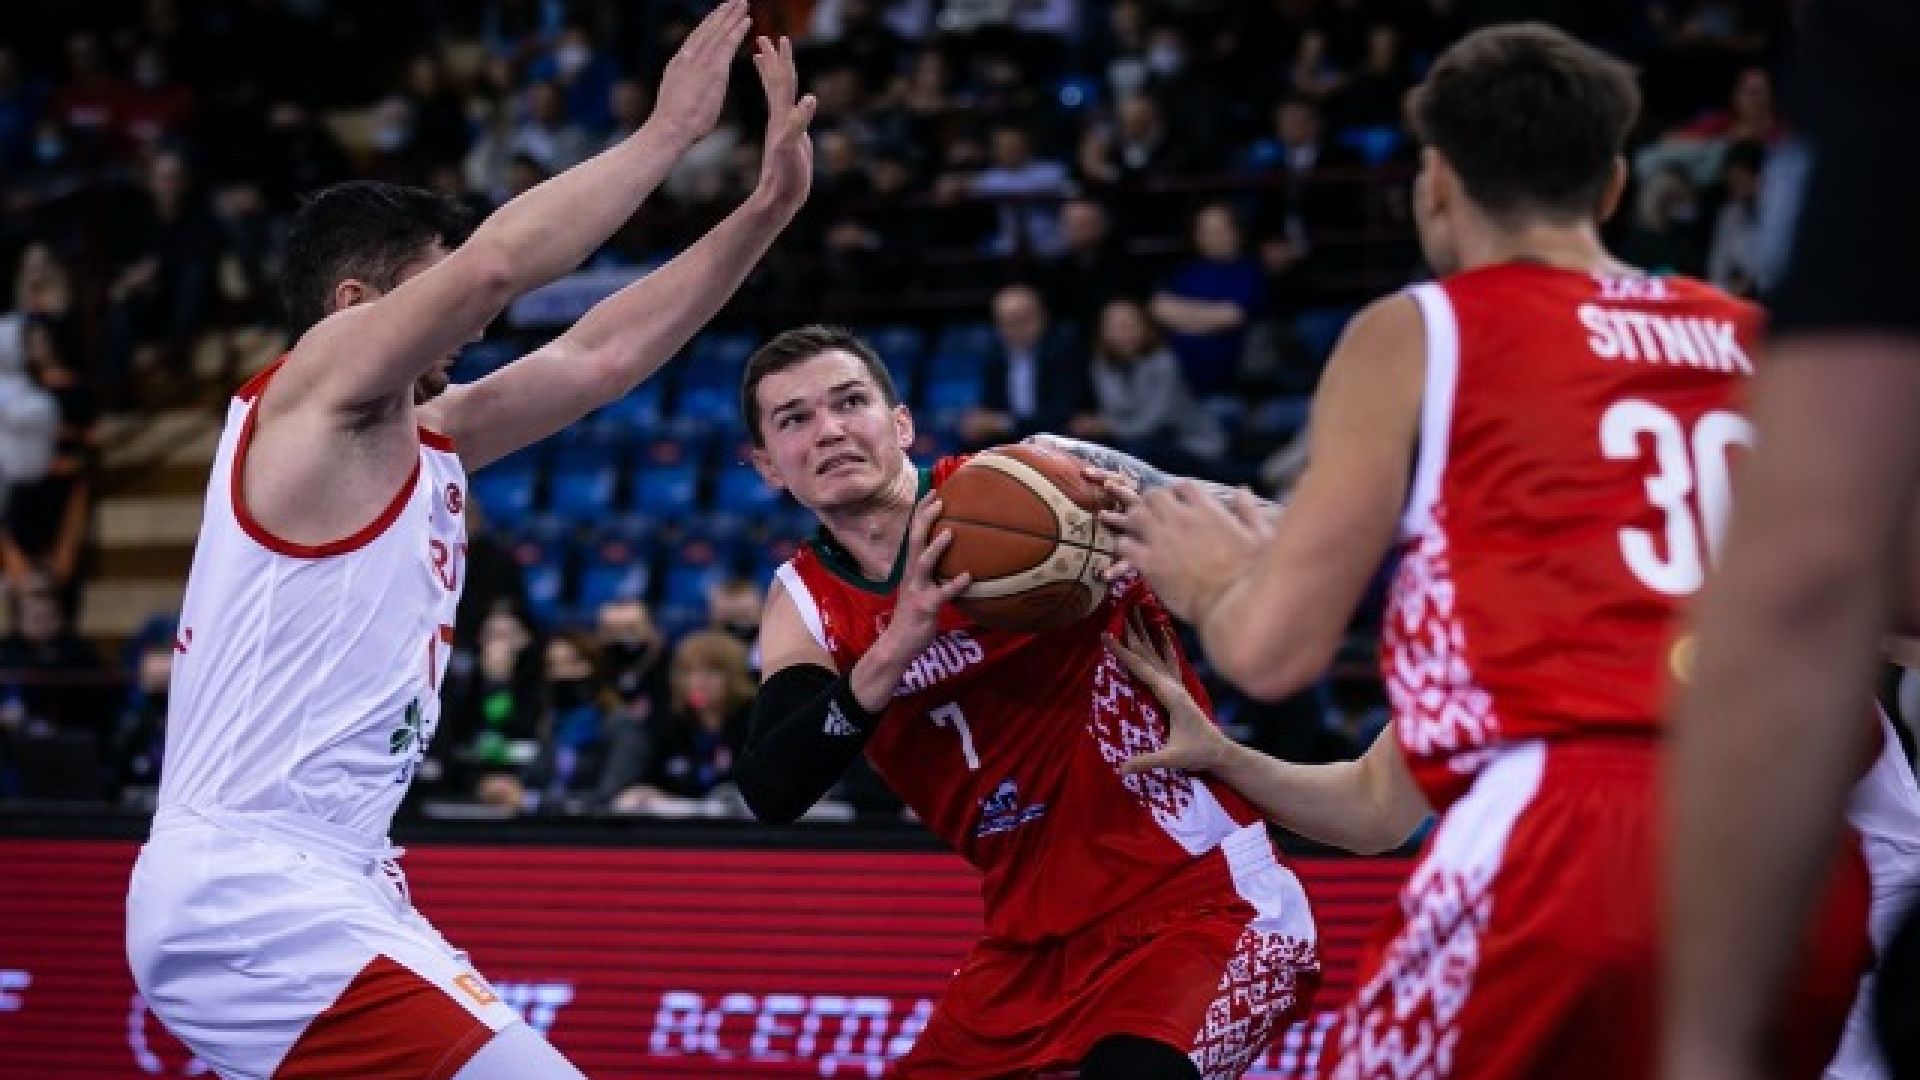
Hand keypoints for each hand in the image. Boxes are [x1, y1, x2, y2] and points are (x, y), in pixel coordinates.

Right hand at [649, 0, 750, 147]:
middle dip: (722, 13)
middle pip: (708, 28)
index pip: (697, 37)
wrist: (670, 127)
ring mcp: (701, 61)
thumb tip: (691, 88)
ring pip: (719, 32)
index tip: (718, 13)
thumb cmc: (673, 122)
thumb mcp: (677, 96)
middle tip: (734, 1)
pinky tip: (747, 21)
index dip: (709, 23)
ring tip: (743, 3)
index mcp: (679, 62)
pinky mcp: (714, 70)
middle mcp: (688, 56)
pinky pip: (728, 44)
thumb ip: (686, 86)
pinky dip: (738, 31)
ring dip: (732, 16)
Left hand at [751, 35, 816, 213]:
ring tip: (764, 59)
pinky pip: (789, 115)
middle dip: (774, 60)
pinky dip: (792, 104)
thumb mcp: (791, 148)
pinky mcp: (791, 140)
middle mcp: (781, 119)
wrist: (778, 198)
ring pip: (780, 96)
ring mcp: (785, 128)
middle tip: (765, 38)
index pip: (782, 82)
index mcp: (781, 117)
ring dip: (774, 76)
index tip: (777, 38)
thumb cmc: (785, 176)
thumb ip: (798, 123)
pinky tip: (795, 102)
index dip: (782, 60)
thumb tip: (809, 98)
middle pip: (779, 83)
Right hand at [875, 493, 970, 664]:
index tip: (933, 493)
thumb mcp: (920, 591)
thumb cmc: (912, 619)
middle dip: (925, 519)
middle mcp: (911, 575)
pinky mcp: (925, 607)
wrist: (897, 645)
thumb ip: (933, 576)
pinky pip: (942, 594)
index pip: (913, 535)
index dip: (921, 514)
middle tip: (939, 499)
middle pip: (915, 541)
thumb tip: (955, 562)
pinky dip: (954, 585)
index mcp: (910, 570)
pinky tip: (968, 577)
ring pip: (924, 563)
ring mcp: (916, 591)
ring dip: (936, 547)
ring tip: (950, 532)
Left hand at [1100, 480, 1263, 622]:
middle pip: (1154, 495)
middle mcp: (1182, 520)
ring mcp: (1162, 540)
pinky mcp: (1149, 564)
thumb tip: (1243, 491)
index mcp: (1209, 511)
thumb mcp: (1260, 538)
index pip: (1184, 486)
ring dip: (1135, 519)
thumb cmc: (1252, 577)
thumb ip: (1248, 511)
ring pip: (1136, 515)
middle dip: (1152, 502)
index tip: (1177, 499)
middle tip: (1152, 513)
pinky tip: (1131, 552)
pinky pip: (1125, 545)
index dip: (1178, 491)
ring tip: (1136, 529)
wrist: (1233, 609)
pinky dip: (1125, 546)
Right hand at [1108, 613, 1232, 774]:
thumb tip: (1120, 769)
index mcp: (1171, 695)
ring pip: (1157, 654)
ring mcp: (1178, 685)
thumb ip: (1146, 762)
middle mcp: (1174, 685)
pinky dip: (1163, 644)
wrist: (1221, 752)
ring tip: (1137, 612)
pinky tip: (1162, 632)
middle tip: (1119, 610)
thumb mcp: (1172, 758)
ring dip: (1146, 633)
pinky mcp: (1179, 689)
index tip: (1106, 635)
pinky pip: (1169, 661)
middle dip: (1133, 632)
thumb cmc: (1198, 754)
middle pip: (1148, 654)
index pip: (1141, 669)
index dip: (1122, 652)